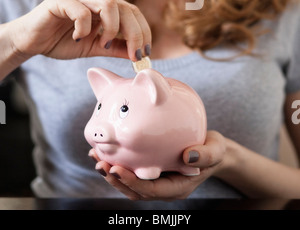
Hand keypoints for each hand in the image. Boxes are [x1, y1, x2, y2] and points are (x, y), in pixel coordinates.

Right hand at [8, 0, 150, 61]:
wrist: (31, 42)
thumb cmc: (61, 41)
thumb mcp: (95, 47)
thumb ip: (116, 47)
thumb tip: (140, 55)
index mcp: (104, 4)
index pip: (132, 11)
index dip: (143, 31)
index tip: (145, 54)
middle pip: (125, 7)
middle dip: (135, 33)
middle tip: (134, 55)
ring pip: (109, 4)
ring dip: (111, 29)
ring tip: (102, 44)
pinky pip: (82, 11)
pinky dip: (84, 28)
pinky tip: (77, 37)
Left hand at [89, 131, 225, 200]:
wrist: (212, 150)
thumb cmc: (214, 150)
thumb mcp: (216, 150)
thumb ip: (206, 155)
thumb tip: (188, 155)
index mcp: (177, 187)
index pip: (150, 190)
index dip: (131, 182)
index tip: (116, 169)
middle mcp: (164, 187)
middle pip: (135, 190)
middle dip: (115, 179)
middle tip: (99, 162)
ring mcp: (157, 180)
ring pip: (129, 183)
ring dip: (111, 172)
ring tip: (96, 156)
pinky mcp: (151, 170)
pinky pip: (131, 171)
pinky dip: (117, 163)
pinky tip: (105, 151)